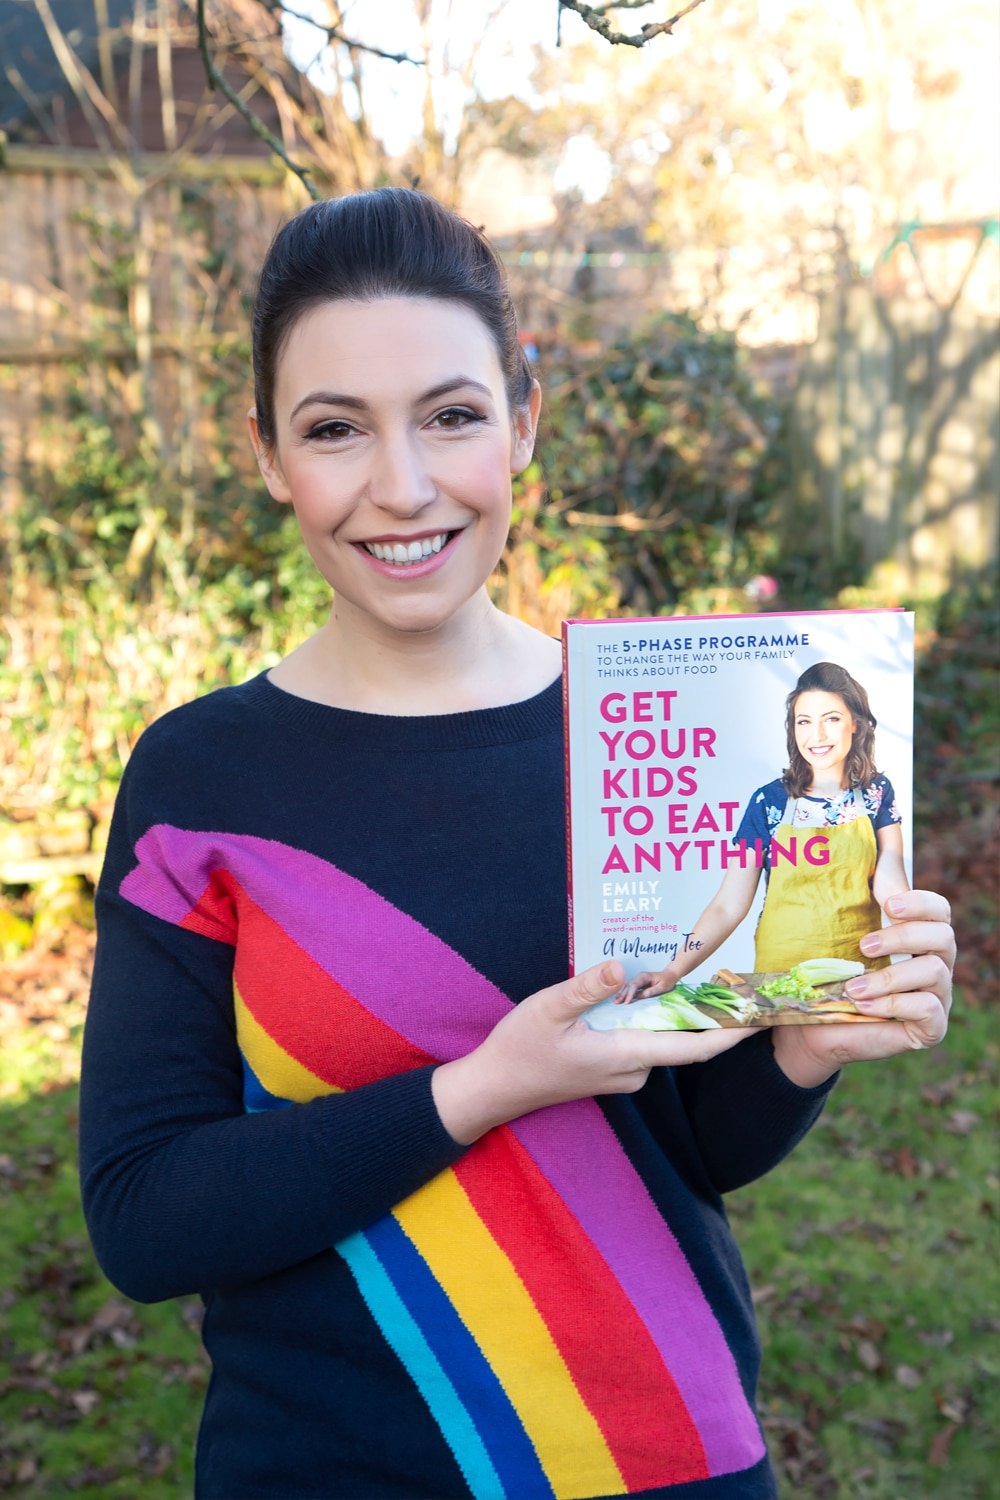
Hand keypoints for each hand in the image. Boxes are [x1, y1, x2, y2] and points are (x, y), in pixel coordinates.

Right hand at [432, 960, 754, 1142]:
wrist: (495, 1088)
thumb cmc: (519, 1049)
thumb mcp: (547, 1009)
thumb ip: (586, 988)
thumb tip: (622, 966)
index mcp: (625, 1056)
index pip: (693, 1049)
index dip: (730, 1034)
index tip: (760, 1016)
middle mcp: (632, 1070)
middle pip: (686, 1040)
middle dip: (712, 1011)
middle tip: (735, 973)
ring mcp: (623, 1072)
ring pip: (664, 1038)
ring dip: (681, 1011)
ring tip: (700, 971)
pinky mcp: (612, 1068)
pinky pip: (645, 1040)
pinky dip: (656, 1017)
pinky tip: (650, 988)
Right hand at [615, 965, 679, 1002]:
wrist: (670, 975)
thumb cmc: (667, 980)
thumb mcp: (661, 987)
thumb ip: (651, 991)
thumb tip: (641, 996)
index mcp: (644, 976)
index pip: (634, 985)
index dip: (630, 994)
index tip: (627, 1002)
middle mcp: (639, 977)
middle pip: (629, 985)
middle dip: (623, 994)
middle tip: (617, 1003)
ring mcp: (638, 979)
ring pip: (628, 986)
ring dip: (622, 994)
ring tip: (616, 1002)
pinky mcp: (639, 983)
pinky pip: (630, 988)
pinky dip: (625, 993)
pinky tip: (621, 998)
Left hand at [772, 889, 954, 1087]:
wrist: (810, 1022)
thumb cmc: (826, 973)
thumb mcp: (838, 928)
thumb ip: (859, 892)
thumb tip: (877, 843)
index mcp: (917, 937)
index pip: (940, 910)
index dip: (921, 903)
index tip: (887, 904)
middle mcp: (934, 964)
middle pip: (944, 937)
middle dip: (904, 936)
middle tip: (864, 945)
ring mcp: (937, 997)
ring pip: (936, 973)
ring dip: (889, 977)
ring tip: (853, 987)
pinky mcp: (930, 1028)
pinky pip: (930, 1009)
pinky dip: (894, 1005)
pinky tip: (864, 1005)